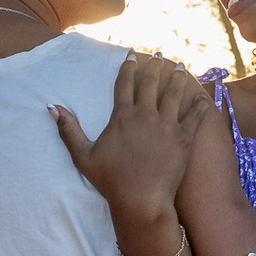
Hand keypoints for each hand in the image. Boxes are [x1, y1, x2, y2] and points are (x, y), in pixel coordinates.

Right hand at [51, 52, 210, 212]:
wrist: (141, 200)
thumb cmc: (110, 180)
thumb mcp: (83, 156)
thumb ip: (68, 130)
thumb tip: (52, 108)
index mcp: (122, 116)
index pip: (125, 83)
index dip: (128, 66)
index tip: (132, 54)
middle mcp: (145, 115)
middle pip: (151, 82)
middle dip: (155, 65)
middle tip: (161, 54)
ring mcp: (167, 125)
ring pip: (174, 93)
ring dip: (177, 77)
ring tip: (181, 66)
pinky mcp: (184, 138)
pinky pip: (196, 115)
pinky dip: (200, 103)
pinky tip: (203, 95)